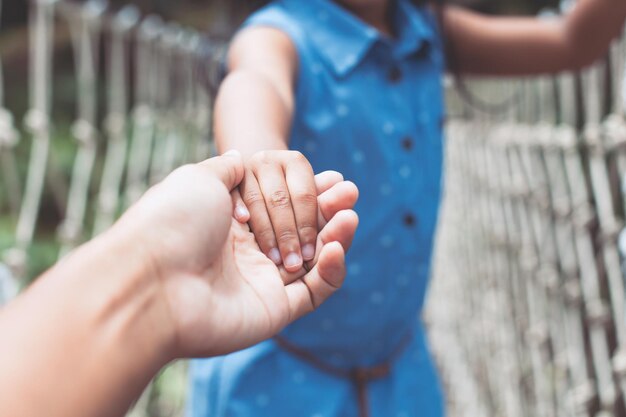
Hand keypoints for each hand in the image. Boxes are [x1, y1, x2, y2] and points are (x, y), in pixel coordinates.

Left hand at [113, 152, 358, 356]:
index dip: (310, 191)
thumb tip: (245, 156)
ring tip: (348, 214)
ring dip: (336, 235)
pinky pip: (315, 291)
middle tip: (347, 192)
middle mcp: (249, 252)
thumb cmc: (172, 222)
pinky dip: (332, 269)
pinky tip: (335, 246)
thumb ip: (230, 168)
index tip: (333, 177)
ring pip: (315, 260)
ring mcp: (263, 282)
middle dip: (328, 210)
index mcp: (233, 222)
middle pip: (303, 230)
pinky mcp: (276, 310)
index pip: (283, 205)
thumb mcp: (200, 177)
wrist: (152, 279)